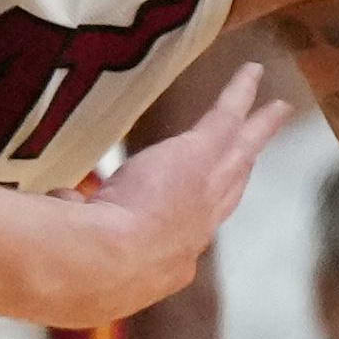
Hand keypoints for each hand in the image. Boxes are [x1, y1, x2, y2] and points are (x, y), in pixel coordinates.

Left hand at [86, 64, 291, 315]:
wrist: (102, 265)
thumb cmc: (78, 267)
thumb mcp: (78, 243)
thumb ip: (75, 218)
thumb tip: (62, 199)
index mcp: (165, 261)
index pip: (183, 233)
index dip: (191, 217)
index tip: (191, 207)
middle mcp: (195, 233)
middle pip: (227, 194)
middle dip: (242, 172)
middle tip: (256, 155)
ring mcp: (205, 192)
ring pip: (240, 153)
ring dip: (258, 129)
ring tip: (275, 109)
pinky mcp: (202, 154)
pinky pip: (226, 116)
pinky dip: (240, 92)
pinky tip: (251, 71)